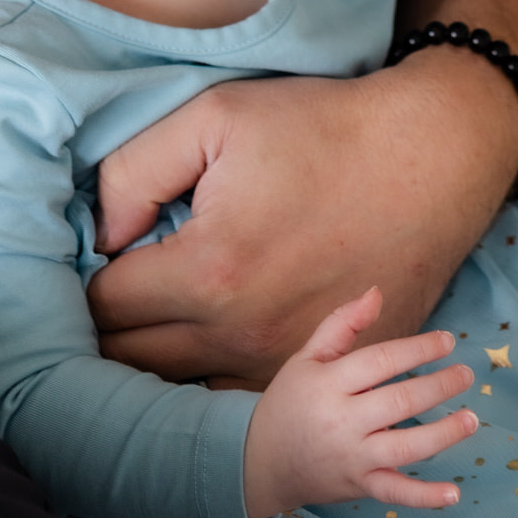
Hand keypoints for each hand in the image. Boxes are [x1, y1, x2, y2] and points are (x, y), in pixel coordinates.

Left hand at [88, 56, 517, 381]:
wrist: (427, 158)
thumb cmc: (320, 130)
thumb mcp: (216, 116)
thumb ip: (133, 173)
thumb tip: (102, 236)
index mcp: (209, 271)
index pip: (103, 307)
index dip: (90, 278)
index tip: (105, 257)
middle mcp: (240, 336)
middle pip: (130, 367)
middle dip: (109, 333)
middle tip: (117, 292)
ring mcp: (282, 364)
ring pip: (179, 397)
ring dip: (156, 366)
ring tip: (155, 322)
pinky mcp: (318, 374)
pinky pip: (236, 401)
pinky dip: (212, 378)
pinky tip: (211, 338)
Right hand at [244, 284, 476, 517]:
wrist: (262, 462)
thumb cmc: (290, 401)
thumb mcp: (307, 356)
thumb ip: (342, 323)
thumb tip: (377, 293)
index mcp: (328, 384)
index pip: (381, 361)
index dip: (417, 348)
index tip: (447, 341)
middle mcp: (341, 423)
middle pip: (399, 403)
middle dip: (438, 386)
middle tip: (466, 374)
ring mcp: (352, 459)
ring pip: (404, 448)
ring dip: (443, 434)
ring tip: (471, 418)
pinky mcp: (358, 487)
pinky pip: (394, 493)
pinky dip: (424, 498)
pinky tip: (453, 493)